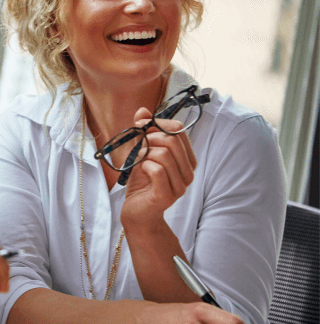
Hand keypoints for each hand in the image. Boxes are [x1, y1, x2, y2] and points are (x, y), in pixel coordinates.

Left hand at [121, 107, 196, 232]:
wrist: (136, 211)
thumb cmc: (141, 182)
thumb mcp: (141, 153)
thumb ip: (143, 133)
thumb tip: (142, 111)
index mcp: (186, 160)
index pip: (179, 130)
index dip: (159, 123)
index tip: (142, 124)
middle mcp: (188, 172)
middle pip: (173, 140)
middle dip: (150, 137)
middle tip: (138, 145)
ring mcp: (180, 186)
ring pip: (164, 154)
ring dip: (145, 153)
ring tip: (138, 160)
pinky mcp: (166, 195)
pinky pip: (157, 170)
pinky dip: (144, 165)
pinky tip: (141, 170)